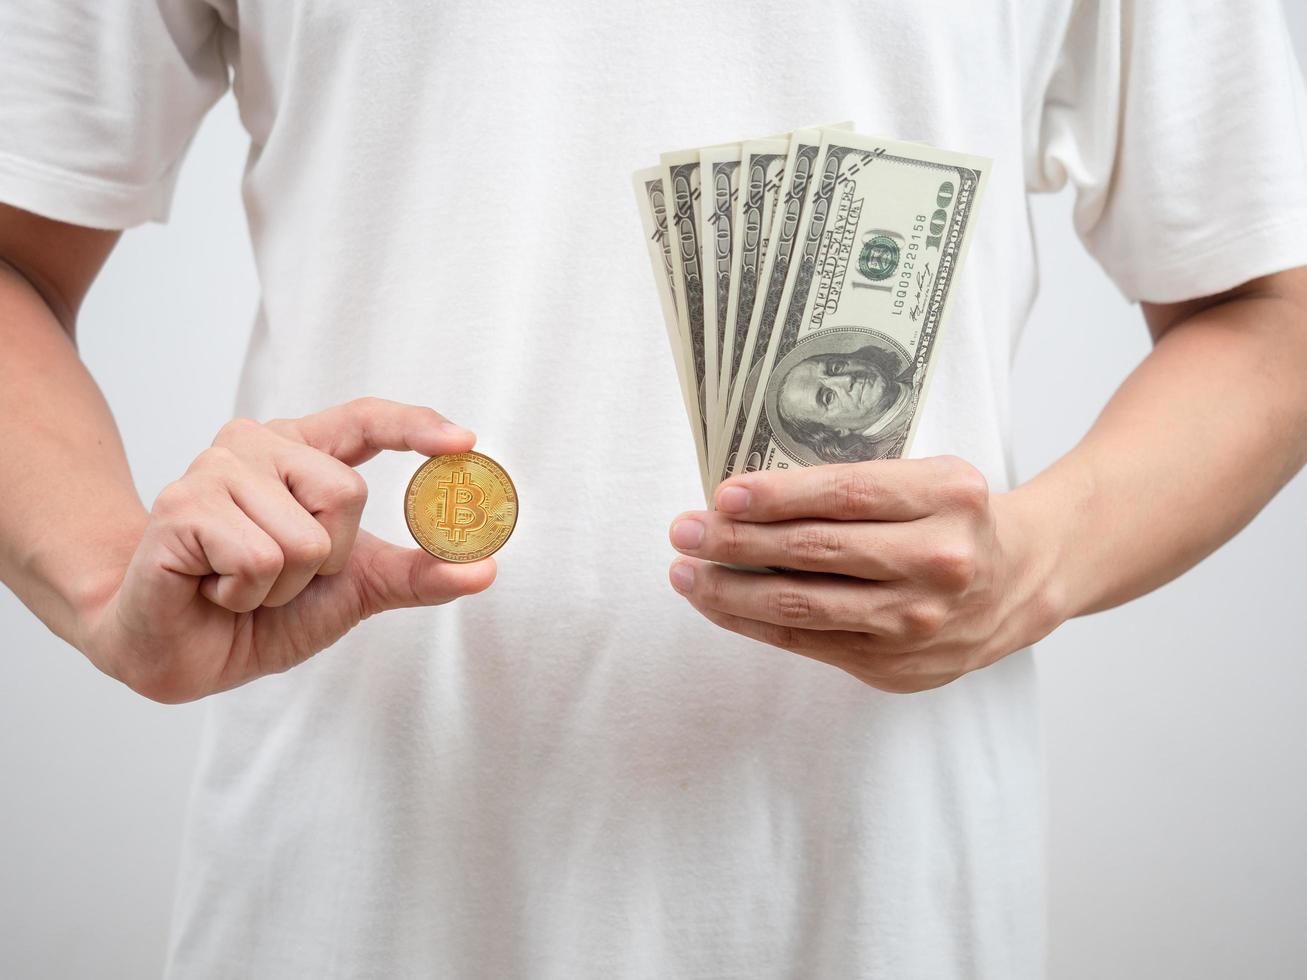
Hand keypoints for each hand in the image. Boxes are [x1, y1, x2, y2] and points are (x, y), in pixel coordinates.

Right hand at [79, 397, 495, 702]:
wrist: (181, 652)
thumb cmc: (262, 612)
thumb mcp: (354, 589)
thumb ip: (416, 573)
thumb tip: (485, 569)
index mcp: (300, 453)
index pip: (364, 420)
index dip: (415, 426)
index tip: (466, 442)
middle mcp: (257, 446)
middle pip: (348, 493)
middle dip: (328, 559)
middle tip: (281, 576)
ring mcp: (215, 469)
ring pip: (306, 537)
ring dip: (282, 586)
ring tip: (242, 585)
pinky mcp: (183, 506)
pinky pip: (261, 558)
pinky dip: (247, 595)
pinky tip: (214, 589)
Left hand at [666, 456, 1060, 692]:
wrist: (1019, 583)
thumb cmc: (951, 518)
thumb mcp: (927, 479)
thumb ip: (857, 485)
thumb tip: (745, 497)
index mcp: (947, 498)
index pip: (847, 494)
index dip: (778, 496)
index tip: (723, 494)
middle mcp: (939, 562)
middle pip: (818, 551)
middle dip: (737, 541)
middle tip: (684, 529)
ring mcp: (918, 622)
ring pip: (806, 606)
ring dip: (731, 589)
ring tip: (684, 572)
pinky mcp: (896, 665)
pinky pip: (809, 642)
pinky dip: (754, 622)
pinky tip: (718, 602)